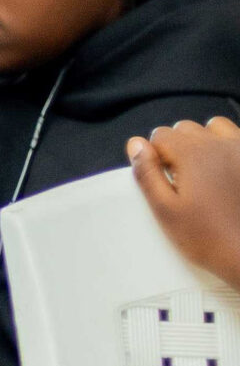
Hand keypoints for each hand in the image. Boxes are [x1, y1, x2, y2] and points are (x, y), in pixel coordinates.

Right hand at [129, 117, 239, 289]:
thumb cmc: (208, 238)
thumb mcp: (165, 210)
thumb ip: (147, 174)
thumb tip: (136, 145)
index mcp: (193, 155)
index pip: (160, 135)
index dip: (155, 157)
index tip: (162, 179)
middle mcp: (220, 145)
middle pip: (185, 129)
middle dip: (177, 148)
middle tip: (181, 180)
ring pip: (213, 127)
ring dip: (203, 142)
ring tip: (203, 170)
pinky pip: (236, 137)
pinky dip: (226, 145)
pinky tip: (224, 169)